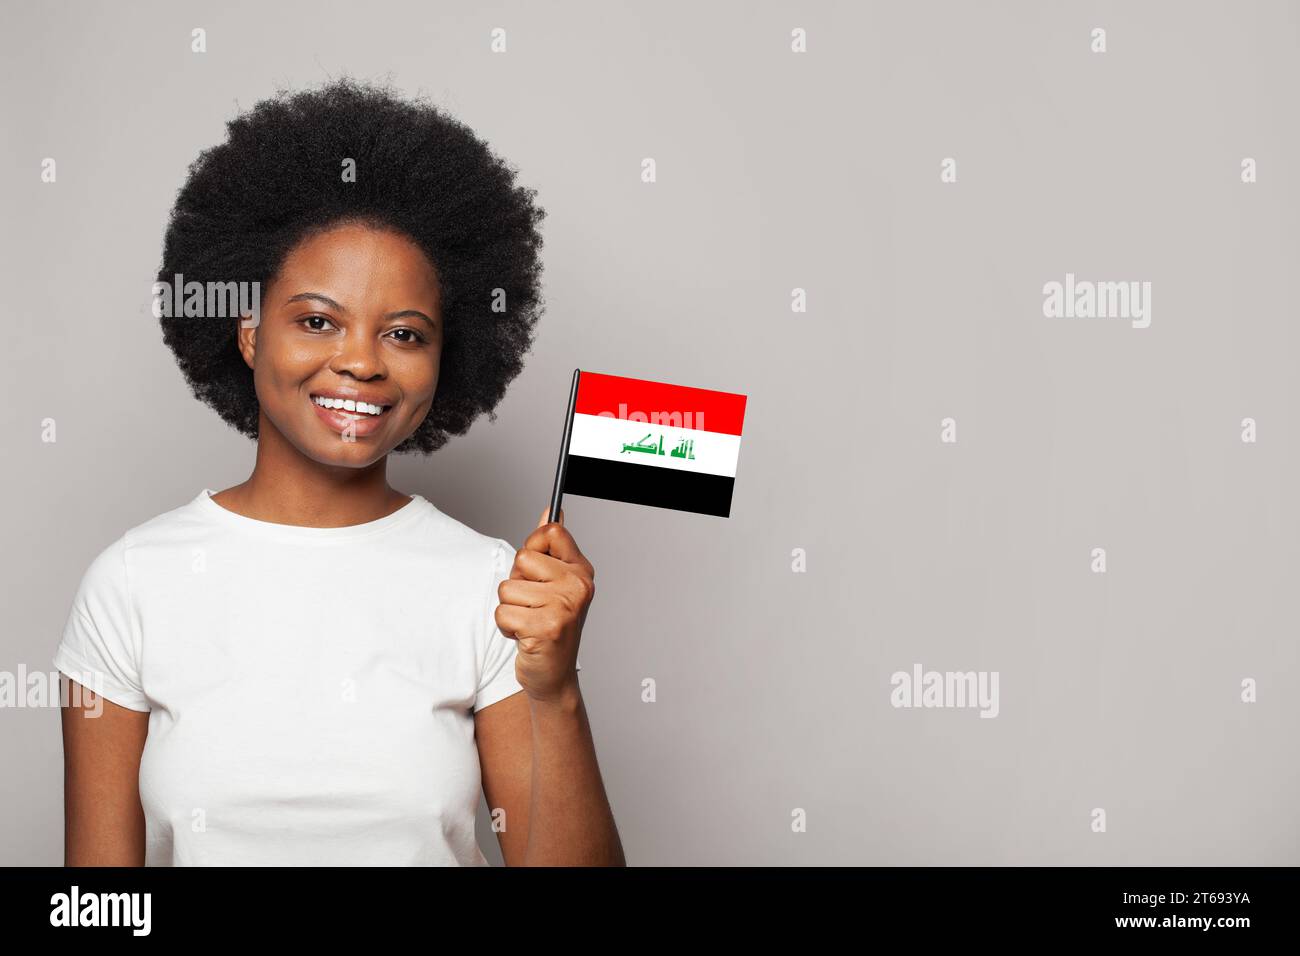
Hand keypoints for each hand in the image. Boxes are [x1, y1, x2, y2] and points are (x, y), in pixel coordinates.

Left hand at [494, 506, 594, 704]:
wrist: (554, 676)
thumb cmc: (550, 626)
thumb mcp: (555, 583)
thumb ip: (551, 547)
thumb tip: (552, 510)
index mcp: (581, 570)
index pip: (551, 531)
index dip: (533, 548)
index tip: (537, 571)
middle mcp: (578, 585)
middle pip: (523, 558)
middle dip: (517, 582)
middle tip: (533, 605)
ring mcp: (565, 607)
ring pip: (508, 588)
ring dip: (510, 608)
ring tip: (529, 622)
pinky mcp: (546, 628)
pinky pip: (503, 612)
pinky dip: (506, 627)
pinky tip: (525, 636)